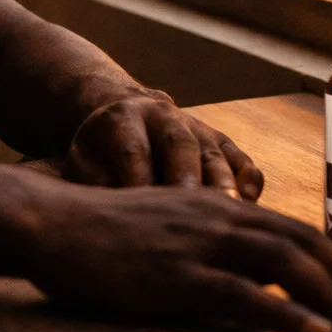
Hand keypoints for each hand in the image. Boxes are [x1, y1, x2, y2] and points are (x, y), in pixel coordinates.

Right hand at [19, 181, 331, 331]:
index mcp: (217, 206)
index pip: (294, 228)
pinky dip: (285, 314)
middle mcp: (216, 217)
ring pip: (283, 266)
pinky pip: (242, 296)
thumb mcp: (166, 224)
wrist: (50, 223)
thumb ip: (207, 239)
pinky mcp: (175, 278)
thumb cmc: (102, 231)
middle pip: (301, 243)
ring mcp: (197, 246)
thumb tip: (245, 272)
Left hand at [63, 95, 263, 199]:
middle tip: (196, 215)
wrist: (124, 115)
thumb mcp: (81, 165)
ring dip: (223, 184)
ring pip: (213, 152)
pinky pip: (240, 157)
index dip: (139, 180)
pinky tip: (250, 203)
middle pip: (180, 145)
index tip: (143, 215)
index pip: (132, 149)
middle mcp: (162, 116)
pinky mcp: (219, 138)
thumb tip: (112, 211)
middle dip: (188, 179)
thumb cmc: (99, 156)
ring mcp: (195, 125)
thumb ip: (93, 184)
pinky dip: (248, 178)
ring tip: (229, 215)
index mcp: (121, 119)